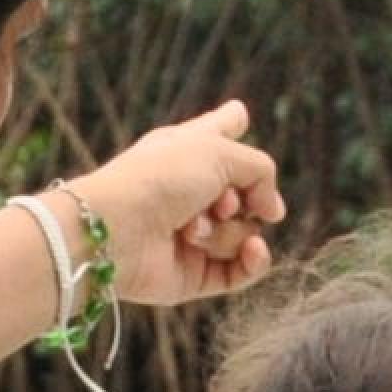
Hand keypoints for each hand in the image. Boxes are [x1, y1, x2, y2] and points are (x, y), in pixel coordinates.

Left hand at [60, 101, 286, 306]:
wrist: (117, 230)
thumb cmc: (160, 178)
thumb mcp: (218, 150)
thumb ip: (260, 170)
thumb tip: (273, 211)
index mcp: (187, 150)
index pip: (216, 133)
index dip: (230, 125)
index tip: (238, 117)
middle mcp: (190, 191)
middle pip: (242, 191)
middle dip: (242, 196)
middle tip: (218, 199)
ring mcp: (194, 234)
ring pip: (245, 232)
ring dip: (229, 231)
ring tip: (192, 229)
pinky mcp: (195, 274)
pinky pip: (243, 271)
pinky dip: (252, 262)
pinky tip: (254, 251)